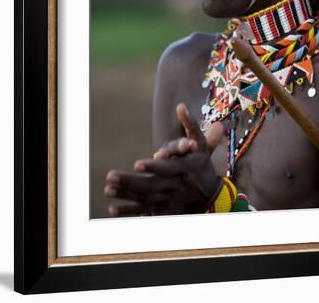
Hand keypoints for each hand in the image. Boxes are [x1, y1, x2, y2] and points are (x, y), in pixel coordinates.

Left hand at [104, 103, 222, 216]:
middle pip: (150, 186)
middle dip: (130, 182)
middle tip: (110, 176)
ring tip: (107, 189)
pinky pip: (144, 213)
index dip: (152, 167)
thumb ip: (190, 125)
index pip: (166, 169)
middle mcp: (175, 186)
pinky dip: (129, 213)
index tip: (137, 164)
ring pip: (144, 199)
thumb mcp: (201, 144)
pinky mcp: (164, 211)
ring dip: (125, 195)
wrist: (210, 196)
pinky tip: (112, 209)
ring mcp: (169, 200)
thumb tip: (180, 105)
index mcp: (183, 169)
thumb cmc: (201, 164)